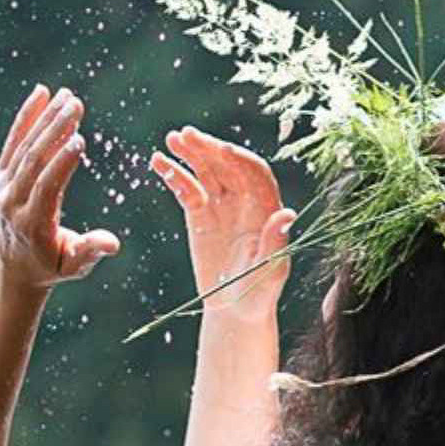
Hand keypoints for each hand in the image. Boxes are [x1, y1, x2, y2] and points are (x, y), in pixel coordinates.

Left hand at [0, 86, 119, 291]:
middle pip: (34, 161)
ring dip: (46, 118)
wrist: (14, 265)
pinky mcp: (1, 175)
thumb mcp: (74, 266)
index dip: (61, 163)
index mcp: (32, 223)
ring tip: (68, 95)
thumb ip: (90, 251)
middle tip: (75, 104)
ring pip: (24, 147)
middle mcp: (12, 202)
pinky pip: (14, 141)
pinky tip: (42, 93)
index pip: (46, 187)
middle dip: (55, 131)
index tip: (79, 138)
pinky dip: (27, 117)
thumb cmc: (52, 265)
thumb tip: (112, 243)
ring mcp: (4, 186)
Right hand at [149, 124, 295, 325]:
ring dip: (191, 153)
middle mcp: (245, 201)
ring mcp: (222, 206)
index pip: (256, 174)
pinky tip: (158, 161)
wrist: (234, 311)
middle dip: (209, 148)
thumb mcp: (269, 271)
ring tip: (171, 138)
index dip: (240, 159)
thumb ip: (275, 243)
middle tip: (187, 134)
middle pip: (228, 165)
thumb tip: (286, 213)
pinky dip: (174, 174)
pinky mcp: (200, 215)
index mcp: (266, 209)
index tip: (221, 148)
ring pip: (207, 171)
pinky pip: (187, 188)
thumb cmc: (258, 294)